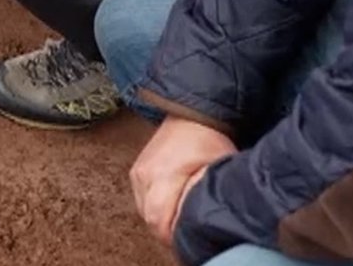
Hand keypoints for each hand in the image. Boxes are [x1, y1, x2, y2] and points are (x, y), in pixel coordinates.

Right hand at [130, 117, 236, 244]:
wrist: (189, 114)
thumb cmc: (206, 139)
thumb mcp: (217, 168)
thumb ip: (207, 195)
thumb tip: (201, 218)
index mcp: (164, 174)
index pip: (158, 220)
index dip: (172, 235)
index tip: (188, 238)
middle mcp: (145, 174)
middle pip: (149, 219)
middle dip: (167, 230)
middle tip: (187, 230)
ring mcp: (138, 173)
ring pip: (144, 211)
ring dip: (160, 218)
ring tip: (179, 215)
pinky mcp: (136, 172)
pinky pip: (141, 200)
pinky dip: (154, 207)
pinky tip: (170, 204)